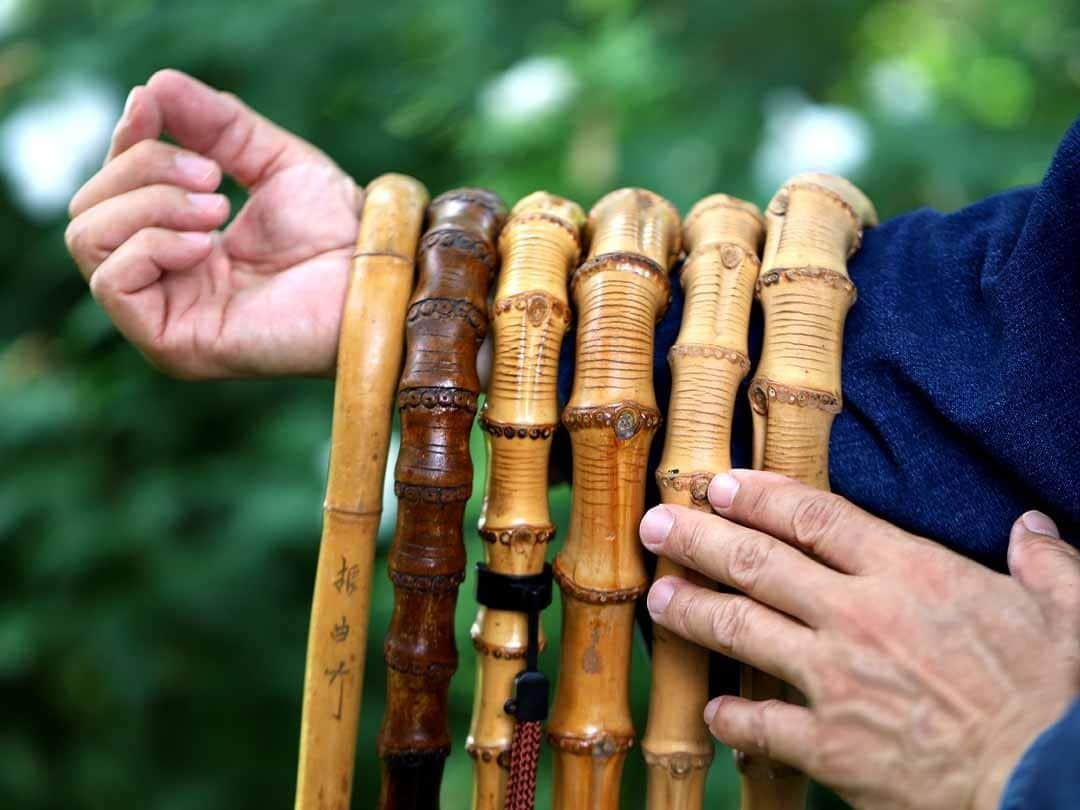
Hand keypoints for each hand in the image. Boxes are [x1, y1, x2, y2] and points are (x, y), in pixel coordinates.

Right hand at [65, 69, 362, 378]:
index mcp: (181, 245)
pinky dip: (151, 244)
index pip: (111, 188)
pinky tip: (207, 244)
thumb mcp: (271, 160)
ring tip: (218, 209)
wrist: (375, 278)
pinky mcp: (171, 344)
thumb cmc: (339, 232)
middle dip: (143, 171)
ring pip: (89, 238)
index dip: (125, 141)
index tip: (153, 106)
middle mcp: (164, 284)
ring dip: (150, 204)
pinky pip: (112, 281)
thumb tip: (152, 86)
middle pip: (89, 208)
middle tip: (212, 177)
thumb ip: (215, 125)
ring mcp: (163, 317)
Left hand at [639, 470, 1079, 809]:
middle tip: (656, 525)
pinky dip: (730, 718)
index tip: (718, 485)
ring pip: (739, 630)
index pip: (812, 517)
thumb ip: (1043, 565)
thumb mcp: (1067, 614)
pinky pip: (759, 724)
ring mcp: (833, 681)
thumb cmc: (1059, 697)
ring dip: (691, 610)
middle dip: (697, 538)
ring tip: (659, 595)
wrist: (1051, 785)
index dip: (756, 496)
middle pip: (754, 562)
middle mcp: (856, 617)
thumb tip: (1032, 530)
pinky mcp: (827, 745)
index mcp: (908, 573)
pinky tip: (712, 712)